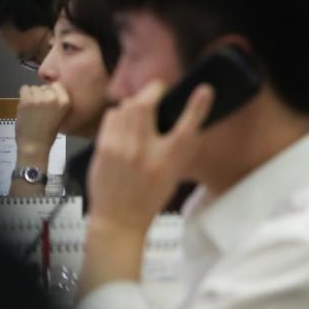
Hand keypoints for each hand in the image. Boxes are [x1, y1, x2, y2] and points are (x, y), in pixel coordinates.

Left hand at [14, 83, 69, 162]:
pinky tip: (24, 106)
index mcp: (65, 101)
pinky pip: (23, 89)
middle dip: (41, 94)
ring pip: (33, 87)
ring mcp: (40, 98)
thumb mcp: (59, 114)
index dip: (51, 91)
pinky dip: (23, 95)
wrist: (35, 145)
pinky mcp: (27, 101)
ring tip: (31, 108)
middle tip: (38, 107)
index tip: (48, 99)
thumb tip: (47, 89)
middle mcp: (54, 97)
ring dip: (31, 95)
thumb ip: (56, 101)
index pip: (57, 85)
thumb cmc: (48, 132)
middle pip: (44, 87)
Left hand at [87, 81, 212, 235]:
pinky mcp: (102, 149)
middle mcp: (144, 152)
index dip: (198, 105)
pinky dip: (120, 113)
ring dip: (136, 102)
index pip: (187, 126)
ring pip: (126, 106)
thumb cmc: (151, 195)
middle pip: (146, 105)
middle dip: (153, 89)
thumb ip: (182, 144)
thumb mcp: (175, 172)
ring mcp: (119, 149)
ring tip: (141, 108)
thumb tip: (186, 113)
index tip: (205, 89)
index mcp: (168, 160)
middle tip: (159, 90)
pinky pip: (112, 116)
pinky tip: (125, 121)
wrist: (118, 220)